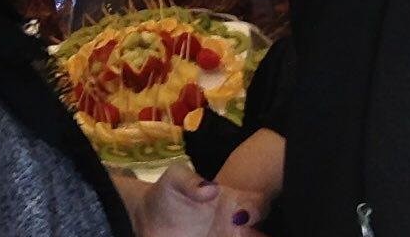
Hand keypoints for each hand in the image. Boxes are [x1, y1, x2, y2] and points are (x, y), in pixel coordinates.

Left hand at [114, 164, 269, 236]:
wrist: (148, 216)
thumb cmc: (167, 192)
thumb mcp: (174, 178)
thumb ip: (190, 181)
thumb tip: (210, 188)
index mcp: (232, 202)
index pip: (259, 204)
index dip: (257, 210)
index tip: (241, 218)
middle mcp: (235, 226)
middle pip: (262, 234)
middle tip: (238, 234)